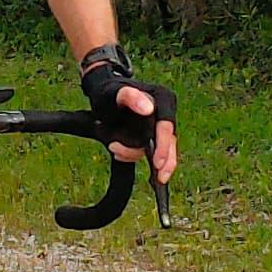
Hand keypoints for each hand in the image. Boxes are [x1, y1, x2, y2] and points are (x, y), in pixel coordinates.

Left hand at [79, 43, 178, 184]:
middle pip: (170, 142)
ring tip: (114, 148)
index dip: (164, 146)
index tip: (158, 162)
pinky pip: (148, 152)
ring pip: (158, 150)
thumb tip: (148, 109)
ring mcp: (158, 125)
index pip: (167, 126)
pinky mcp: (150, 135)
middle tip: (158, 179)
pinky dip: (132, 155)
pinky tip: (118, 152)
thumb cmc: (108, 92)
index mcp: (162, 99)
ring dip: (135, 154)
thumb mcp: (115, 93)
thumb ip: (130, 97)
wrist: (101, 94)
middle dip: (163, 162)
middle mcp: (164, 112)